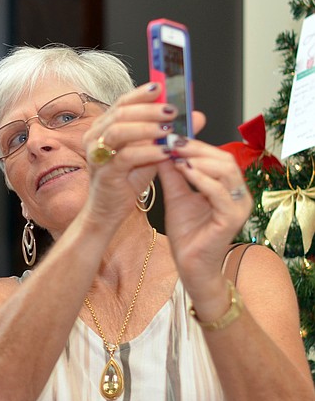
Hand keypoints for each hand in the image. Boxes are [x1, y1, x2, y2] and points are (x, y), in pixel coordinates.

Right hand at [80, 83, 182, 225]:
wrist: (109, 210)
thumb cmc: (126, 180)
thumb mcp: (152, 152)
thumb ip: (170, 133)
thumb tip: (197, 116)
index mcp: (104, 127)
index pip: (122, 103)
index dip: (141, 93)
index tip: (161, 86)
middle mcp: (96, 137)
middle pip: (120, 113)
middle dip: (148, 109)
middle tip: (172, 111)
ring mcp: (98, 155)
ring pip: (118, 131)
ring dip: (146, 127)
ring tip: (168, 129)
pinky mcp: (105, 173)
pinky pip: (126, 156)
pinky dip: (148, 151)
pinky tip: (165, 152)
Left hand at [157, 138, 252, 287]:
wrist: (190, 265)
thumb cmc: (187, 233)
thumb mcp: (176, 196)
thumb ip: (173, 174)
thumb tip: (162, 148)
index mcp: (228, 186)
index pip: (217, 156)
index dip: (194, 144)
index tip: (171, 136)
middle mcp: (238, 193)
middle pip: (224, 159)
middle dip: (196, 148)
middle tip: (172, 141)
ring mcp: (238, 206)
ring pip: (226, 171)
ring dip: (199, 159)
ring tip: (175, 154)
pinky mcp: (232, 218)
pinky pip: (220, 193)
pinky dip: (202, 179)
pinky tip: (184, 171)